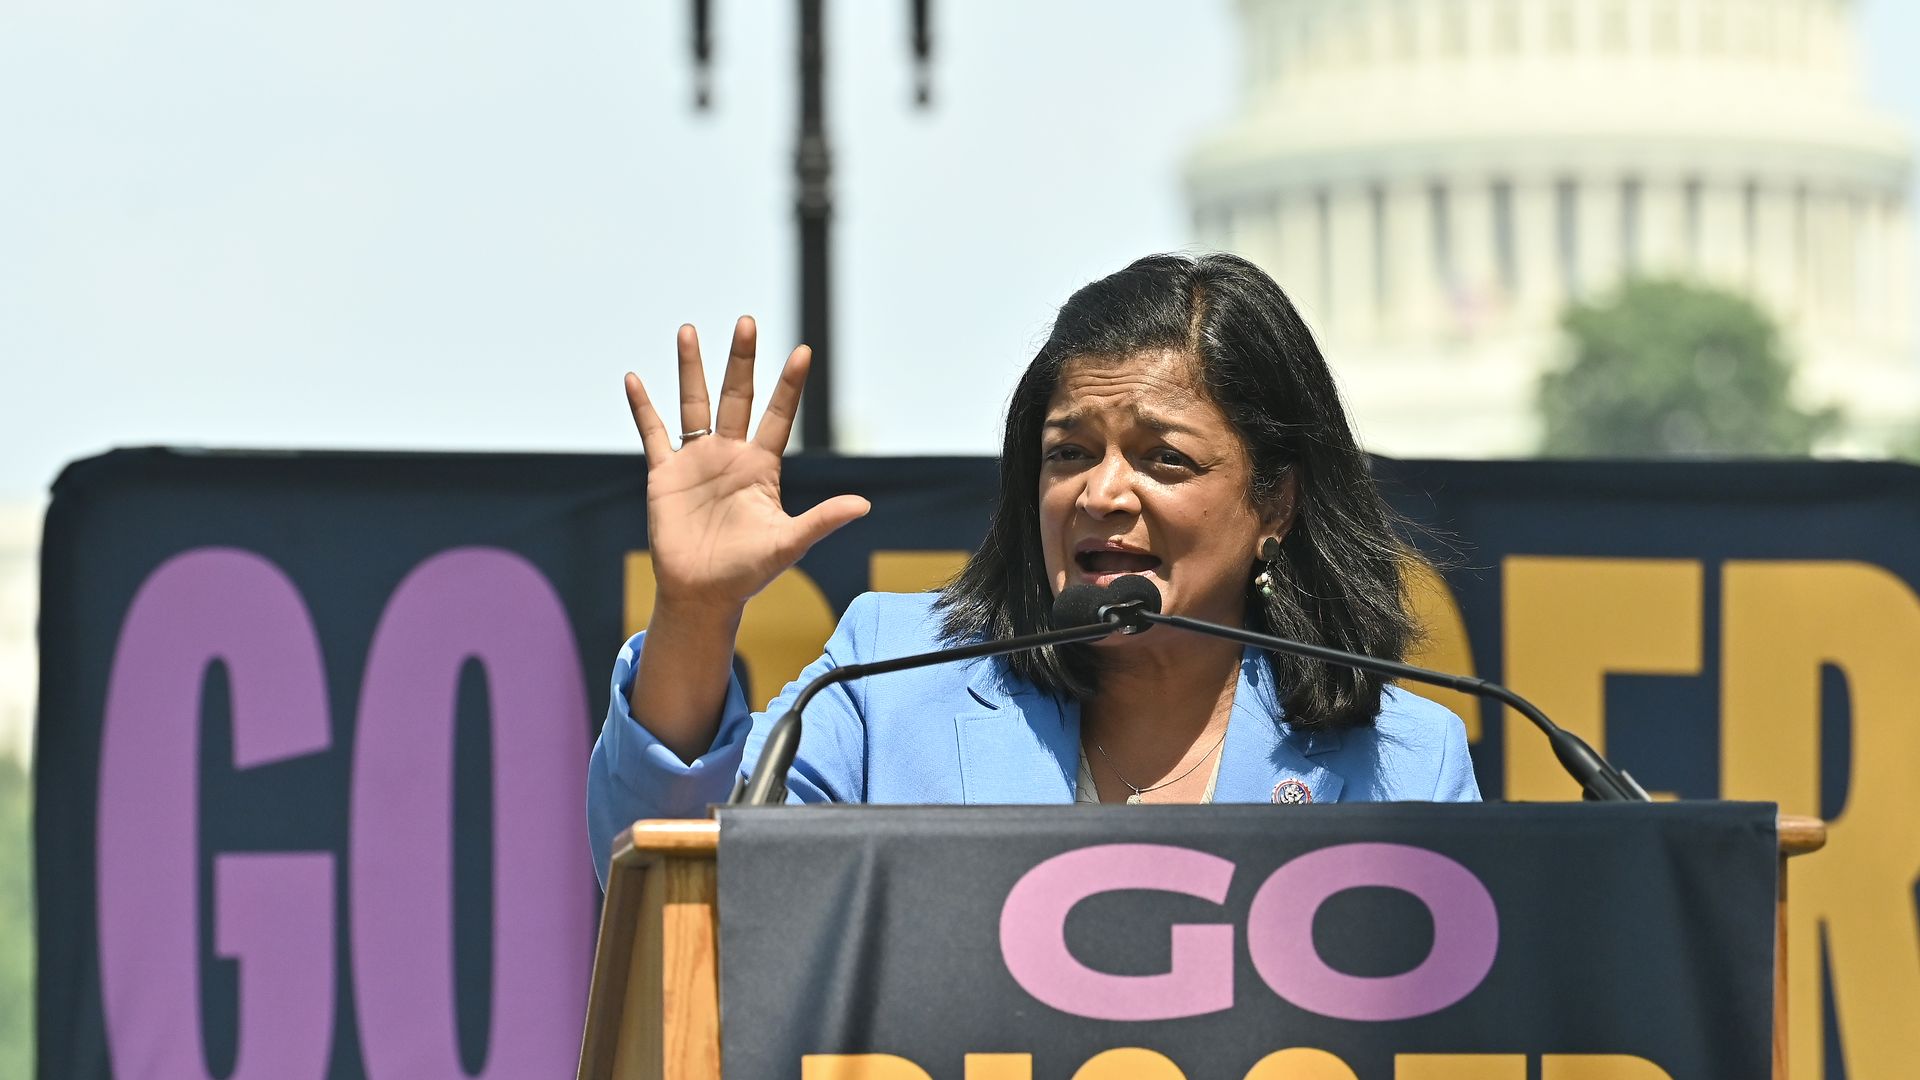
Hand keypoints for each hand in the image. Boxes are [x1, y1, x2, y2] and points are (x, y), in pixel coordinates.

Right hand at [625, 316, 869, 609]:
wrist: (703, 594)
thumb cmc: (748, 572)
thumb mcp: (789, 543)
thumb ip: (822, 520)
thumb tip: (864, 505)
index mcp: (761, 467)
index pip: (778, 416)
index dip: (790, 385)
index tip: (803, 351)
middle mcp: (730, 455)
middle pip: (737, 397)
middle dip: (742, 360)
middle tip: (746, 322)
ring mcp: (697, 462)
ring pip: (694, 403)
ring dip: (691, 368)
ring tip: (689, 329)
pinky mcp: (665, 475)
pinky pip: (652, 433)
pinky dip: (642, 407)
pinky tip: (635, 377)